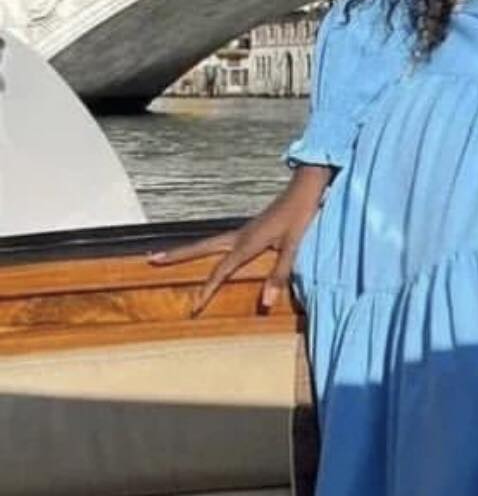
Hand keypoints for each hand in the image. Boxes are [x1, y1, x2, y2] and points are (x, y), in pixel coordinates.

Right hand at [146, 164, 333, 316]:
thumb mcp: (294, 246)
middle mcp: (239, 235)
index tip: (193, 308)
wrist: (306, 187)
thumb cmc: (301, 215)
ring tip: (168, 254)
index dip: (207, 291)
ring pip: (209, 243)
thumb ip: (279, 275)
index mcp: (247, 242)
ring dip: (189, 250)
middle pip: (202, 248)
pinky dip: (207, 248)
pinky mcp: (251, 228)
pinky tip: (209, 251)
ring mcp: (244, 230)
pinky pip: (221, 241)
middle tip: (153, 260)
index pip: (220, 271)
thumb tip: (266, 303)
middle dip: (178, 255)